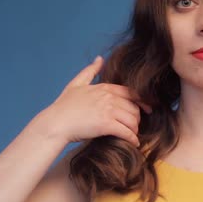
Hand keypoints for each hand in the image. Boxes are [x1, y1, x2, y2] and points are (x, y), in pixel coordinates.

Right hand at [37, 56, 151, 145]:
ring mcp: (108, 110)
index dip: (142, 101)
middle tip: (136, 126)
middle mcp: (108, 97)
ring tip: (133, 134)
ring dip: (136, 128)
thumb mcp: (76, 84)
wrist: (55, 123)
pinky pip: (126, 131)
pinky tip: (134, 142)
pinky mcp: (106, 124)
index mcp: (104, 87)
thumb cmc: (63, 106)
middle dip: (138, 117)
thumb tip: (100, 59)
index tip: (147, 108)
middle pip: (134, 107)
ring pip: (133, 119)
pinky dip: (133, 138)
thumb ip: (90, 71)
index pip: (131, 93)